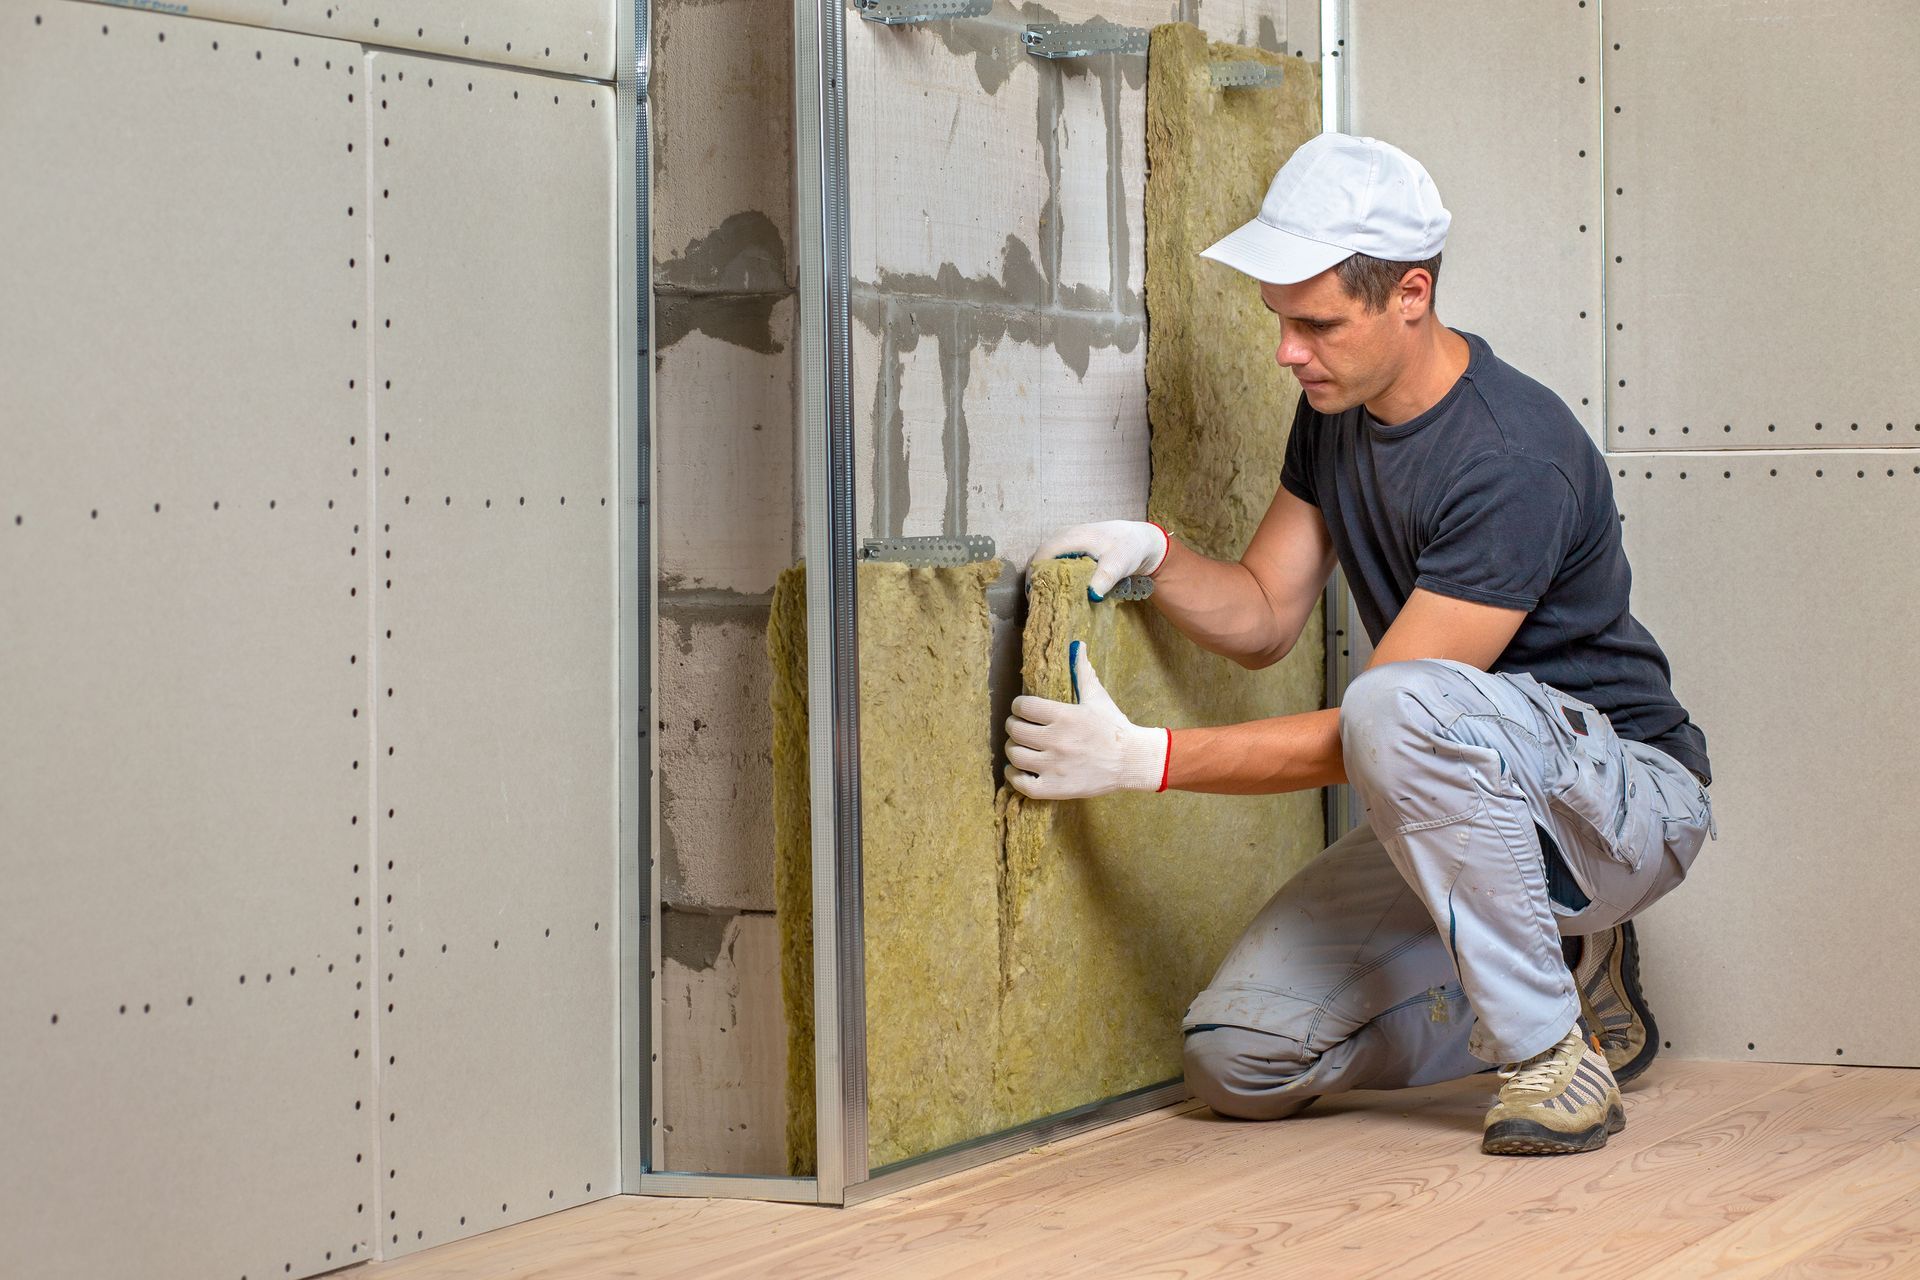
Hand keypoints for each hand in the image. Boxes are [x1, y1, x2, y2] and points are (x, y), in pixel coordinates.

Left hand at [1004, 641, 1170, 799]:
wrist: (1132, 761)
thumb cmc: (1113, 727)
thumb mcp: (1097, 697)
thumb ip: (1082, 672)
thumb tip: (1078, 646)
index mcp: (1064, 716)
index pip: (1022, 706)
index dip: (1019, 707)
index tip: (1024, 710)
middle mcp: (1056, 740)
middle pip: (1014, 730)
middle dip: (1015, 727)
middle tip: (1023, 729)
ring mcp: (1054, 766)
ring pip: (1014, 756)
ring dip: (1014, 750)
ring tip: (1023, 748)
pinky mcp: (1055, 788)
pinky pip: (1021, 784)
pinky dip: (1015, 776)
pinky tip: (1021, 770)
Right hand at [1030, 520, 1171, 601]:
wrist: (1140, 540)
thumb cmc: (1129, 548)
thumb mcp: (1119, 563)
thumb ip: (1105, 578)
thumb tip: (1091, 595)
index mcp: (1071, 537)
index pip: (1042, 556)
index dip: (1035, 576)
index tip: (1035, 597)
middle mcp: (1064, 536)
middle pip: (1039, 558)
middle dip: (1036, 580)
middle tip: (1039, 603)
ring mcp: (1066, 540)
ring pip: (1045, 560)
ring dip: (1043, 578)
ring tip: (1046, 599)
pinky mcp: (1070, 547)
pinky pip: (1053, 561)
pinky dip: (1051, 575)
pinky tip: (1057, 590)